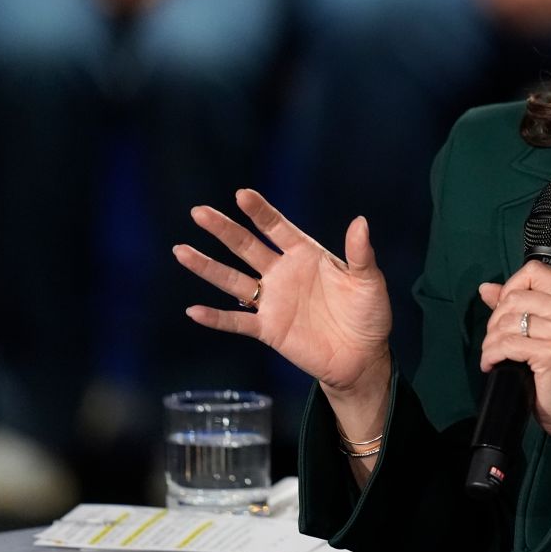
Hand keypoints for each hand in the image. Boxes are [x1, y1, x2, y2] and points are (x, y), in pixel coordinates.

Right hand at [173, 189, 392, 393]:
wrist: (363, 357)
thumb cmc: (369, 314)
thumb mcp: (369, 282)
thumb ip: (360, 254)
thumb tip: (360, 222)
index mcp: (307, 255)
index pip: (278, 228)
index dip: (260, 212)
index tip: (241, 195)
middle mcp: (284, 273)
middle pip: (247, 247)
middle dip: (224, 230)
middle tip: (199, 213)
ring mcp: (273, 301)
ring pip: (233, 280)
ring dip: (208, 267)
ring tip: (181, 251)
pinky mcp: (268, 329)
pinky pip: (237, 322)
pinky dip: (215, 318)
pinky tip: (194, 310)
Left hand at [478, 261, 550, 450]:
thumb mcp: (544, 328)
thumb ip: (518, 304)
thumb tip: (486, 288)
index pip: (534, 271)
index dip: (510, 288)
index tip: (503, 310)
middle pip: (516, 296)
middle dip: (495, 320)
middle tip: (495, 340)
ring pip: (508, 321)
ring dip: (491, 341)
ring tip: (492, 354)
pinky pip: (508, 344)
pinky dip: (492, 354)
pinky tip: (492, 364)